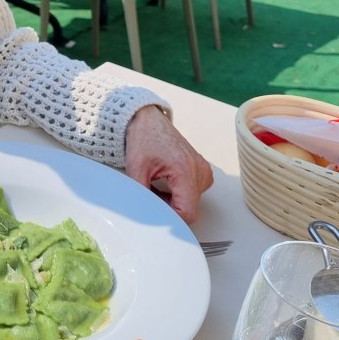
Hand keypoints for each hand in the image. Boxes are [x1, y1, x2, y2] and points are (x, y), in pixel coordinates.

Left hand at [124, 104, 212, 224]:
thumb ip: (141, 195)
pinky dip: (179, 194)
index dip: (170, 218)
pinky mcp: (202, 171)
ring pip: (191, 203)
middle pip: (190, 209)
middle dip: (169, 208)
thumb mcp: (135, 169)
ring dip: (174, 202)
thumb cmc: (144, 138)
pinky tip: (166, 184)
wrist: (149, 121)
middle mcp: (199, 171)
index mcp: (185, 170)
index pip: (187, 213)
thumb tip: (144, 214)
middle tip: (151, 194)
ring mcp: (203, 170)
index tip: (154, 211)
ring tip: (157, 185)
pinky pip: (193, 193)